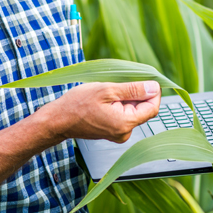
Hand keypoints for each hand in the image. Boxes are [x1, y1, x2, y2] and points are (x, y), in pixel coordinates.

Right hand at [40, 81, 161, 142]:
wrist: (58, 120)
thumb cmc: (77, 104)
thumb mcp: (107, 90)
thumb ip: (133, 89)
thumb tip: (154, 87)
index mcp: (125, 123)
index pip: (153, 107)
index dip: (153, 92)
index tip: (146, 79)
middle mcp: (125, 132)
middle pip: (143, 109)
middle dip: (135, 94)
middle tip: (118, 84)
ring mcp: (118, 134)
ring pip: (133, 111)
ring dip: (125, 98)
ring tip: (107, 93)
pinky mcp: (113, 131)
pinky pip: (123, 115)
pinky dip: (118, 105)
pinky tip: (105, 100)